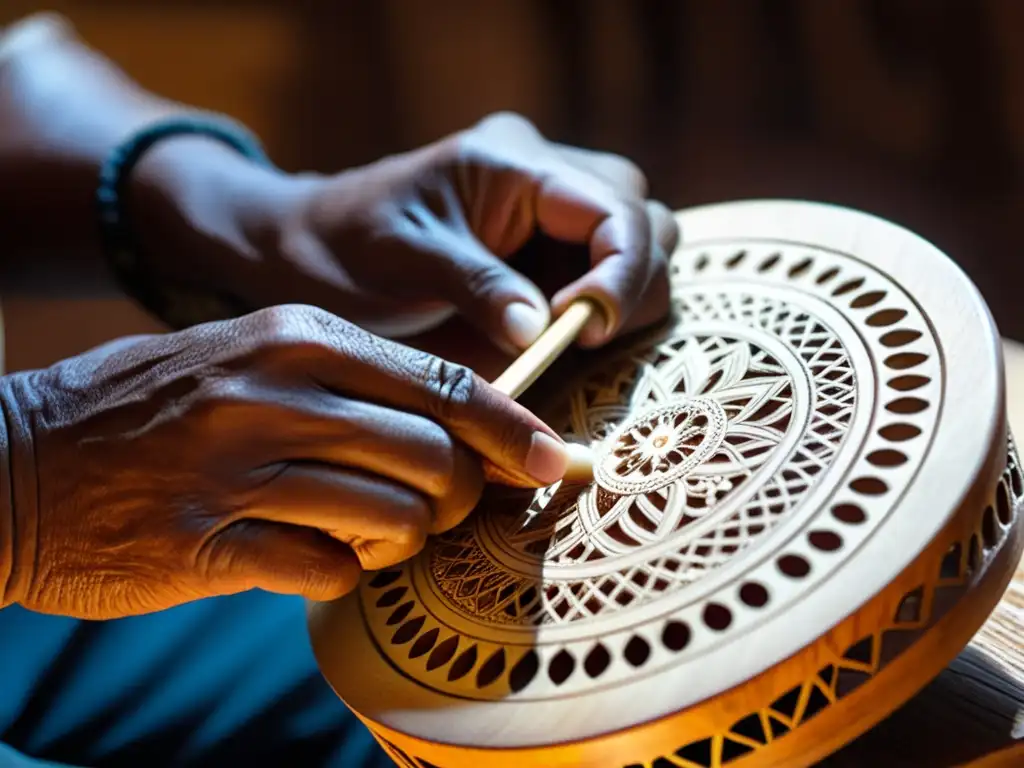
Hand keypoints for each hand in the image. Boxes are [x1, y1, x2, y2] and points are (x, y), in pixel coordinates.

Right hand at [0, 305, 567, 619]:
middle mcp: (273, 393)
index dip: (511, 426)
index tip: (553, 459)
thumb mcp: (251, 358)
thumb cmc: (154, 408)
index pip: (442, 382)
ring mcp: (236, 469)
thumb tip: (458, 430)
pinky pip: (326, 570)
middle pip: (433, 454)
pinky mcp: (203, 543)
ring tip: (373, 530)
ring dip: (403, 537)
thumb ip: (351, 384)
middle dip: (460, 493)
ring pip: (393, 515)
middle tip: (444, 507)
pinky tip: (311, 556)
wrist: (15, 460)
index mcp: (296, 338)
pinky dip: (341, 572)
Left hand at [135, 113, 678, 353]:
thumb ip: (477, 287)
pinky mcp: (544, 250)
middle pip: (645, 220)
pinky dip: (606, 306)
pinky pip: (606, 271)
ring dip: (626, 296)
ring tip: (576, 340)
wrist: (309, 248)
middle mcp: (544, 176)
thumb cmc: (344, 247)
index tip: (587, 330)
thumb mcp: (404, 261)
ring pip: (640, 243)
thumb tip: (543, 331)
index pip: (614, 207)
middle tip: (584, 340)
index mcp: (512, 162)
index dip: (621, 272)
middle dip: (633, 284)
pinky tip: (570, 336)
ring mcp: (549, 213)